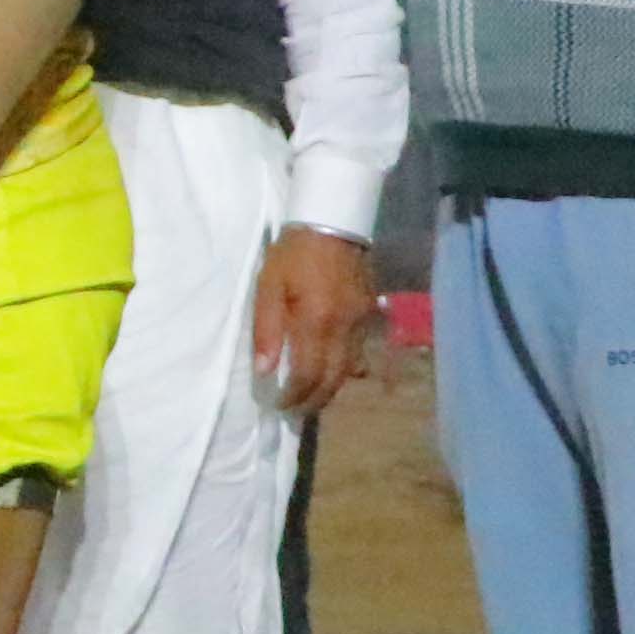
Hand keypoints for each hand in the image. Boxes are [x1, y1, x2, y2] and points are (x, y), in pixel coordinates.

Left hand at [251, 226, 377, 414]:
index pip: (308, 375)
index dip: (294, 396)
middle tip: (294, 410)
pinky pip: (360, 352)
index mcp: (315, 321)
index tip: (279, 405)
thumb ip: (266, 330)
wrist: (332, 222)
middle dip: (314, 401)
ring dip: (331, 389)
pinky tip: (331, 372)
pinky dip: (346, 369)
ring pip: (350, 370)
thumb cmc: (292, 255)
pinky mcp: (370, 314)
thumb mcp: (268, 287)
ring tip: (310, 397)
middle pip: (333, 380)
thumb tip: (265, 371)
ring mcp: (361, 323)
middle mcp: (344, 328)